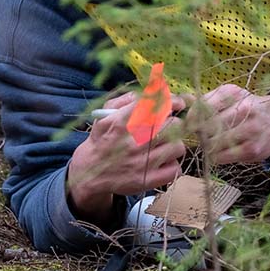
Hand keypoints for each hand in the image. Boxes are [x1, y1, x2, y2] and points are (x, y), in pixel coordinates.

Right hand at [66, 92, 188, 222]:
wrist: (90, 171)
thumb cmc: (103, 138)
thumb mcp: (106, 113)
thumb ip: (128, 99)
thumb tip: (154, 91)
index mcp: (123, 122)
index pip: (157, 106)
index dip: (173, 102)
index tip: (179, 103)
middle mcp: (133, 142)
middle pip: (173, 125)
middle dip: (173, 123)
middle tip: (167, 126)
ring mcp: (142, 163)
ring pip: (178, 147)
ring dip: (174, 144)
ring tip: (164, 145)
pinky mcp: (149, 180)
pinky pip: (175, 168)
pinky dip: (172, 164)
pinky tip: (162, 161)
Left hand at [179, 84, 269, 163]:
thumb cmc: (249, 105)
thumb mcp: (231, 94)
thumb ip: (207, 98)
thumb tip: (184, 103)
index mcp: (234, 95)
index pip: (202, 108)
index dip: (191, 118)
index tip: (190, 123)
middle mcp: (243, 111)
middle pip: (206, 128)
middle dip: (199, 132)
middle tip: (201, 133)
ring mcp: (249, 132)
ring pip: (212, 144)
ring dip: (206, 144)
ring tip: (211, 140)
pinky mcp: (252, 151)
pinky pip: (221, 158)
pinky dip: (215, 155)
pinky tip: (219, 150)